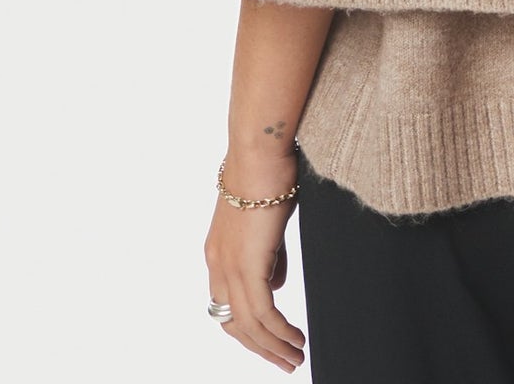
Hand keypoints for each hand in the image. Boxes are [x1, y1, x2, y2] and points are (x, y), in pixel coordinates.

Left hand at [204, 150, 306, 371]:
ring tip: (296, 358)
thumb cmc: (267, 173)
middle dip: (261, 348)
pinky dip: (280, 332)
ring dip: (274, 347)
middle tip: (285, 363)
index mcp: (218, 255)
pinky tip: (296, 339)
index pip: (227, 307)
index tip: (269, 344)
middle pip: (235, 324)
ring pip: (250, 325)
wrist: (259, 151)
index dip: (247, 330)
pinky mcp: (248, 265)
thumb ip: (268, 256)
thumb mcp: (266, 221)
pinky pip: (264, 313)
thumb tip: (276, 286)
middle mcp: (218, 266)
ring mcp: (229, 267)